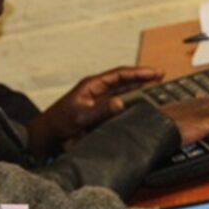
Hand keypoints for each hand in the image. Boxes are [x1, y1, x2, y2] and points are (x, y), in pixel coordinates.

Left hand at [28, 66, 163, 155]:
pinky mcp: (98, 112)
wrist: (47, 135)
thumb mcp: (81, 116)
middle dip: (142, 78)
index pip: (120, 74)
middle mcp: (96, 90)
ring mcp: (98, 101)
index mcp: (92, 85)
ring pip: (122, 91)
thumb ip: (101, 110)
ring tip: (155, 88)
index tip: (155, 72)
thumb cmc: (59, 122)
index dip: (139, 72)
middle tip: (160, 76)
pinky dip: (130, 103)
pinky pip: (117, 104)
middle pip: (124, 80)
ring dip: (138, 89)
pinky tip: (139, 106)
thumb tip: (121, 103)